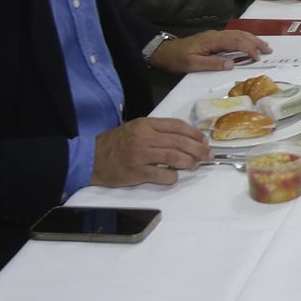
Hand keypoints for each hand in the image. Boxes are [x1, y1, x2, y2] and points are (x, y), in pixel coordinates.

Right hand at [89, 117, 209, 186]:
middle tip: (209, 155)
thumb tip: (186, 138)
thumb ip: (158, 131)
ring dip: (190, 162)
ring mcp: (141, 155)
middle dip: (199, 149)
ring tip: (197, 165)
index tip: (204, 140)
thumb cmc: (116, 143)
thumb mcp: (136, 128)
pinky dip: (172, 176)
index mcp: (146, 124)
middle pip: (180, 142)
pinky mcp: (137, 172)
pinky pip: (161, 175)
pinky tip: (174, 176)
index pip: (178, 126)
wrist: (91, 158)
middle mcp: (145, 137)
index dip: (195, 133)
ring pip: (174, 157)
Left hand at [148, 29, 272, 73]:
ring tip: (264, 46)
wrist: (164, 51)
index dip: (249, 48)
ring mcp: (215, 35)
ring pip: (238, 33)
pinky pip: (233, 36)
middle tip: (269, 50)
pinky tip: (248, 43)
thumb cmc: (177, 59)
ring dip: (252, 39)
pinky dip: (244, 39)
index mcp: (212, 40)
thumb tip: (232, 64)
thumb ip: (212, 64)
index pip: (236, 42)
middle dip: (255, 41)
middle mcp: (216, 35)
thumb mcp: (193, 64)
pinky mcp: (213, 38)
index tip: (258, 58)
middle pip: (240, 35)